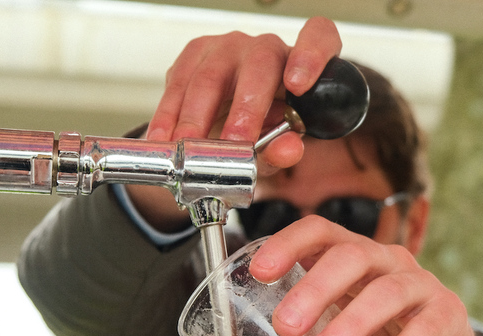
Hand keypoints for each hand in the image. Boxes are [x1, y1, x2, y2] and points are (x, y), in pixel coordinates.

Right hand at [147, 17, 340, 150]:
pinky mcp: (194, 55)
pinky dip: (168, 115)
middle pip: (259, 64)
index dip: (311, 57)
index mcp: (299, 65)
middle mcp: (265, 48)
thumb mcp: (275, 147)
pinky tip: (163, 139)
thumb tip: (287, 150)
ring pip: (211, 74)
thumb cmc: (260, 130)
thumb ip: (283, 150)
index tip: (298, 84)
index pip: (318, 38)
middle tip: (234, 143)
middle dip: (244, 108)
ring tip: (187, 148)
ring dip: (196, 117)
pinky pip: (178, 81)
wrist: (224, 124)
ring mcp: (227, 48)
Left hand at [249, 216, 482, 335]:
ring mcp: (420, 285)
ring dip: (351, 324)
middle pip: (350, 258)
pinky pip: (427, 327)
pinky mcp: (449, 315)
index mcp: (351, 256)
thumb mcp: (336, 328)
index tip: (260, 271)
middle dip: (313, 290)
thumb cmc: (378, 335)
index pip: (319, 231)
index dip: (288, 244)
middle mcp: (385, 260)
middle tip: (285, 326)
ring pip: (386, 292)